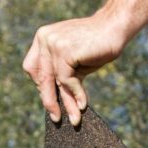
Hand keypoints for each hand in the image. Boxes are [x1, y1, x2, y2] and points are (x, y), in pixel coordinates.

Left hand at [23, 1, 147, 124]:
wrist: (113, 28)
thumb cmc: (95, 47)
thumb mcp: (73, 64)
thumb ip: (60, 77)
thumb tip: (53, 106)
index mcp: (42, 39)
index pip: (33, 70)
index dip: (41, 87)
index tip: (50, 100)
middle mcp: (44, 38)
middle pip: (42, 78)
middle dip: (50, 100)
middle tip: (56, 118)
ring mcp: (53, 43)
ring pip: (54, 82)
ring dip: (66, 103)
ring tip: (74, 119)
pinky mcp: (64, 51)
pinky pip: (66, 80)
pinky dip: (76, 94)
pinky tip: (83, 105)